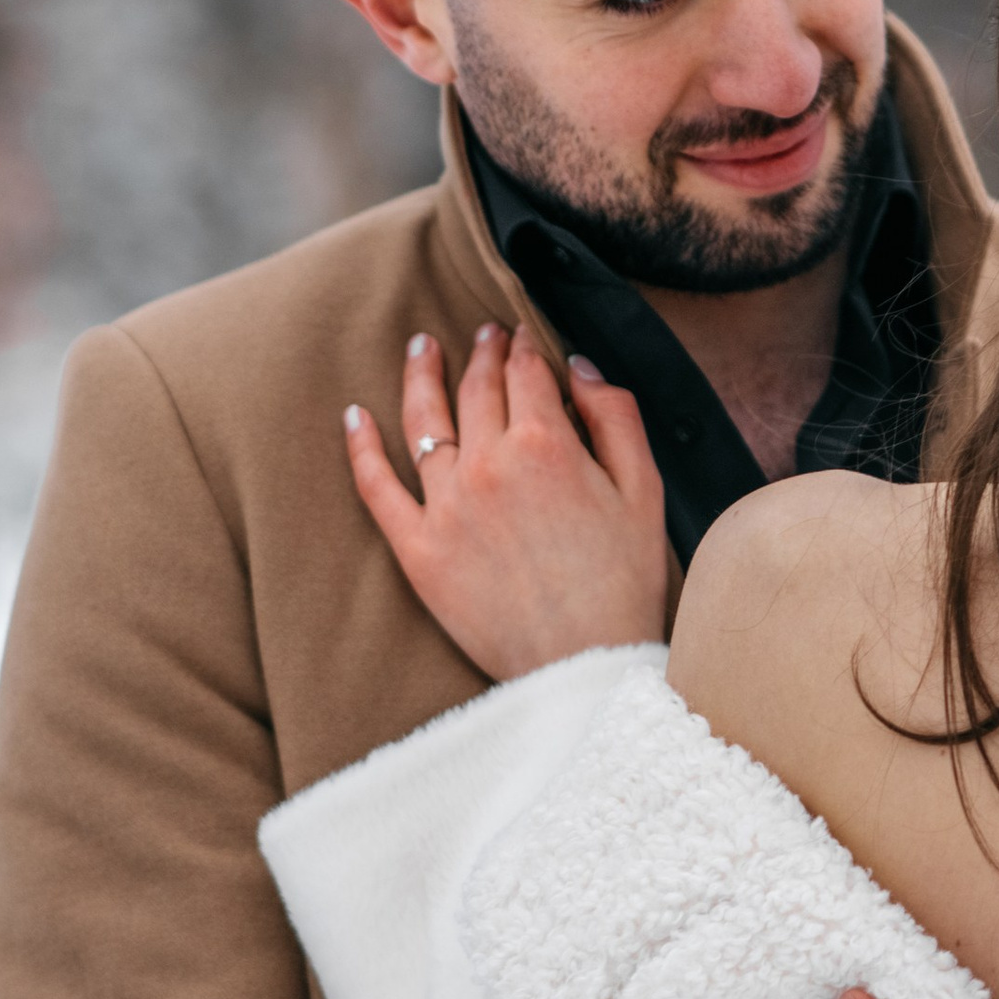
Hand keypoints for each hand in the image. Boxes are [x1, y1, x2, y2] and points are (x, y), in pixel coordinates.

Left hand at [345, 322, 669, 679]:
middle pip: (478, 388)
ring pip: (423, 420)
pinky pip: (376, 486)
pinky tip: (354, 415)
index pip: (527, 373)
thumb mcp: (644, 488)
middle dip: (482, 353)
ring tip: (421, 347)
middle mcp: (489, 464)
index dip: (525, 347)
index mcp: (547, 445)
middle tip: (483, 333)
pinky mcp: (417, 549)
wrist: (584, 665)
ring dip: (422, 374)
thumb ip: (615, 416)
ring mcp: (446, 506)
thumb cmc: (623, 581)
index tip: (523, 336)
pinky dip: (361, 445)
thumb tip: (578, 366)